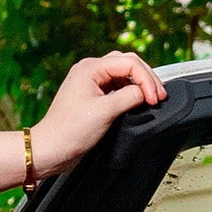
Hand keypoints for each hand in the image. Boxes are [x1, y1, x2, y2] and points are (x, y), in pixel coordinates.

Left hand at [31, 48, 165, 177]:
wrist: (52, 149)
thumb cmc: (70, 131)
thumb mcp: (106, 111)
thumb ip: (130, 97)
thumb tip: (144, 92)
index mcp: (90, 68)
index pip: (129, 63)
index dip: (146, 80)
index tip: (154, 98)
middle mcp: (89, 71)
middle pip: (128, 64)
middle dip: (146, 78)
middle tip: (159, 96)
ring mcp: (91, 83)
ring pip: (123, 74)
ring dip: (140, 84)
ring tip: (152, 98)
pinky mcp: (93, 95)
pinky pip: (117, 87)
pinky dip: (131, 92)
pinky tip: (139, 102)